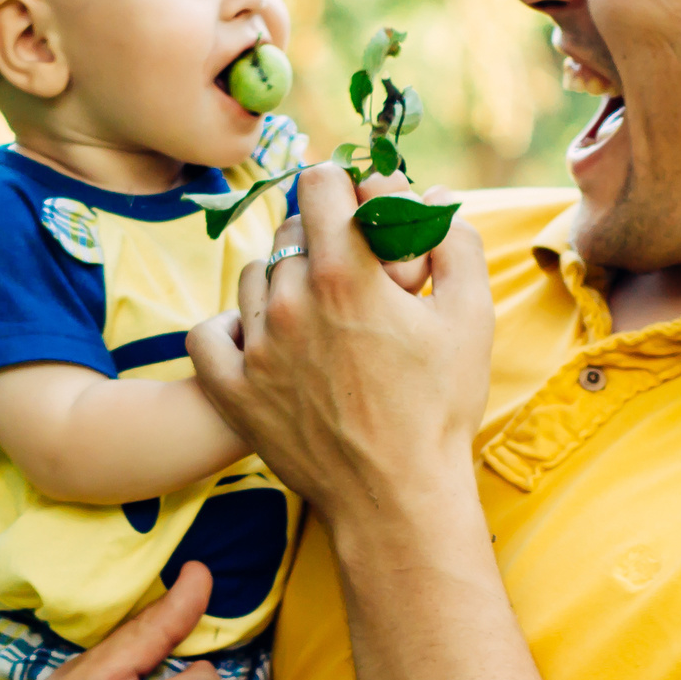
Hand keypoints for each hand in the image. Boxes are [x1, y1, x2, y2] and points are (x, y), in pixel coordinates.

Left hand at [191, 165, 491, 519]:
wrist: (398, 498)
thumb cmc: (439, 411)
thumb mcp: (471, 318)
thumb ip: (455, 243)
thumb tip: (433, 199)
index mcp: (344, 273)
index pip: (320, 181)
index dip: (344, 187)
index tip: (359, 212)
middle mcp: (289, 301)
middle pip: (291, 230)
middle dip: (323, 240)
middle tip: (354, 279)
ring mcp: (255, 346)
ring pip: (254, 276)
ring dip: (282, 282)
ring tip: (317, 316)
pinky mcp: (232, 389)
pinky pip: (208, 333)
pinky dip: (230, 329)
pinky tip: (260, 340)